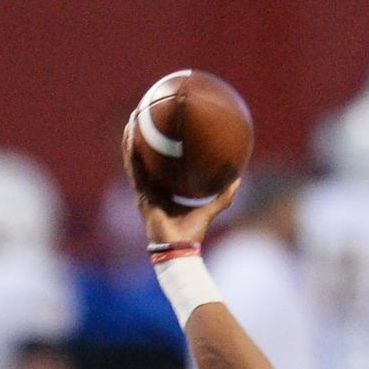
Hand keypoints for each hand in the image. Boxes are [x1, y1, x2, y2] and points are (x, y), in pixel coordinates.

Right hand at [122, 119, 240, 248]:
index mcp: (165, 193)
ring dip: (131, 141)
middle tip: (144, 119)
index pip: (160, 169)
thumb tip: (238, 178)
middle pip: (145, 161)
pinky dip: (131, 153)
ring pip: (134, 162)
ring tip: (132, 120)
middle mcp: (152, 191)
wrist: (179, 248)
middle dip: (142, 141)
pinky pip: (134, 169)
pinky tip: (130, 136)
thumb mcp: (210, 209)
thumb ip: (223, 196)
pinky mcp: (141, 195)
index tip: (162, 133)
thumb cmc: (192, 233)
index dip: (159, 153)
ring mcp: (144, 192)